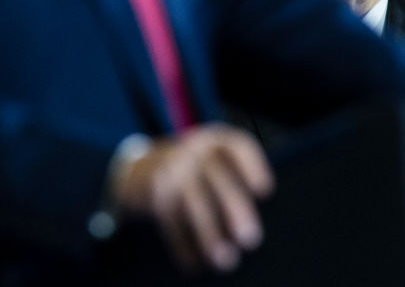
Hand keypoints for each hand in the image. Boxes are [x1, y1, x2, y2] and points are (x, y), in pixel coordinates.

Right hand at [111, 124, 273, 272]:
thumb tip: (251, 222)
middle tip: (250, 239)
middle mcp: (194, 150)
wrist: (140, 166)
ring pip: (193, 203)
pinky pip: (171, 221)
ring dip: (209, 234)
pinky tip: (194, 263)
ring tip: (226, 260)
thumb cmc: (194, 170)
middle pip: (217, 176)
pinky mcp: (154, 192)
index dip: (252, 166)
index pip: (237, 147)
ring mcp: (172, 169)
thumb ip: (235, 178)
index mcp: (216, 141)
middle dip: (235, 208)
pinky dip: (183, 245)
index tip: (264, 190)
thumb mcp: (214, 160)